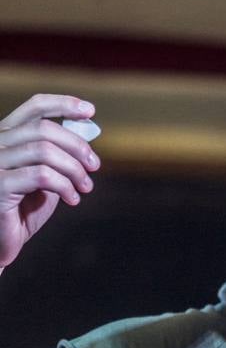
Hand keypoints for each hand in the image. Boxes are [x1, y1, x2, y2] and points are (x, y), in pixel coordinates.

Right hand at [0, 94, 100, 269]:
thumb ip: (60, 157)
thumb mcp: (46, 179)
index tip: (89, 111)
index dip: (63, 104)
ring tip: (85, 187)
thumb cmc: (23, 211)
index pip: (34, 108)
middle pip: (43, 129)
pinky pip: (41, 176)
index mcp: (7, 136)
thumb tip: (87, 132)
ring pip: (44, 151)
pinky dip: (64, 186)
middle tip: (94, 166)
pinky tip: (73, 199)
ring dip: (73, 169)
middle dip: (76, 146)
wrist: (2, 243)